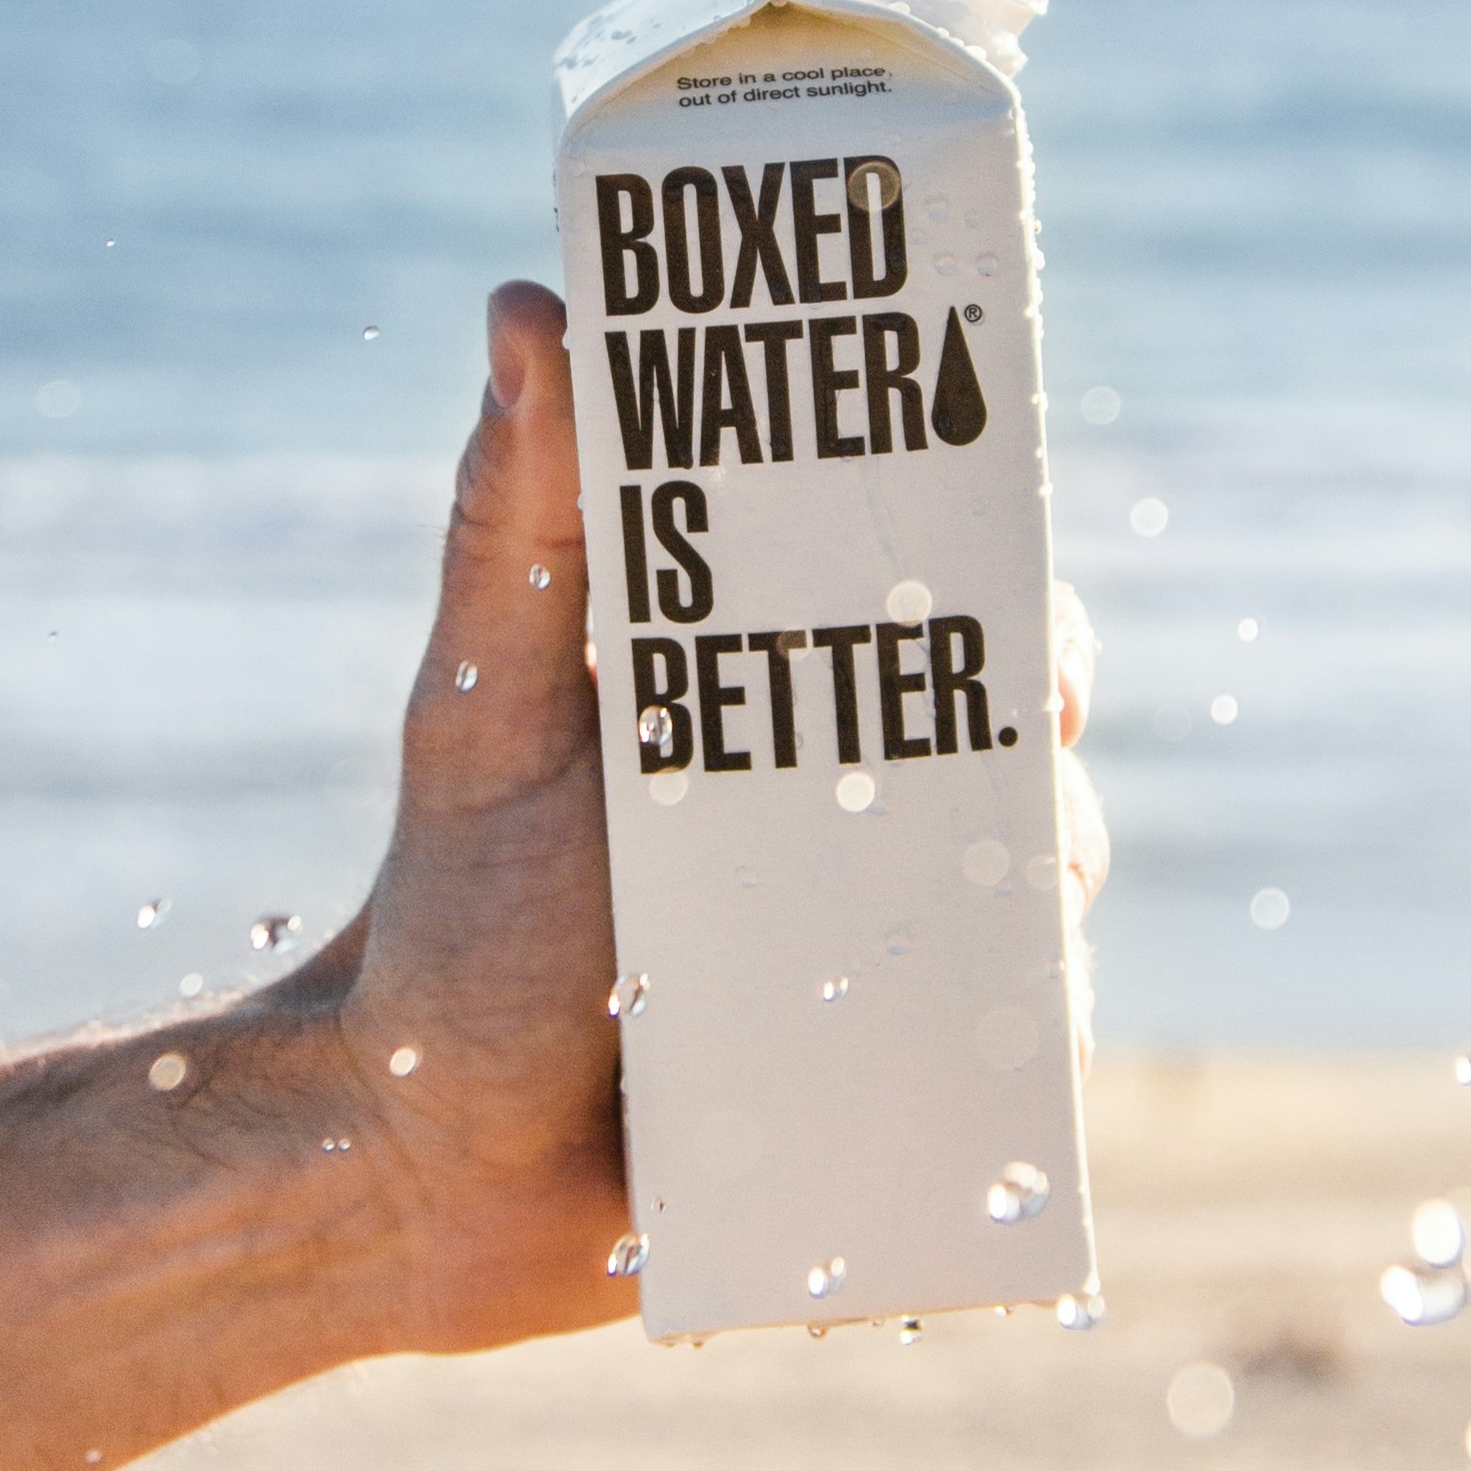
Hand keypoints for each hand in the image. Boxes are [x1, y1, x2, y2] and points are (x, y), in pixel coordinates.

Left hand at [300, 283, 1109, 1346]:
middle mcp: (854, 800)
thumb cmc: (453, 919)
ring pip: (1042, 872)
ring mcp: (894, 936)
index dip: (998, 565)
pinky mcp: (911, 1066)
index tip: (1004, 575)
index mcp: (774, 686)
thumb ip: (513, 518)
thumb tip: (528, 305)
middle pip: (1023, 724)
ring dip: (1038, 877)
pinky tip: (995, 1030)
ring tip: (973, 901)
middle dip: (1045, 725)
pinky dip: (1035, 1025)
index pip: (934, 584)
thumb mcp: (482, 710)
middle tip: (1016, 746)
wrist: (425, 1166)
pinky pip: (1026, 1033)